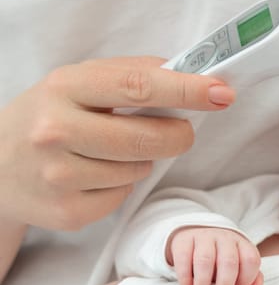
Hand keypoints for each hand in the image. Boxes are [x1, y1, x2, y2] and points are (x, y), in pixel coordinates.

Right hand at [0, 57, 234, 229]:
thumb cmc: (50, 115)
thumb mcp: (78, 82)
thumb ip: (130, 74)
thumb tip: (185, 74)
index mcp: (65, 87)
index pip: (138, 86)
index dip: (187, 89)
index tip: (221, 93)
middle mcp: (57, 130)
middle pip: (147, 138)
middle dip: (178, 135)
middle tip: (182, 131)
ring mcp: (59, 175)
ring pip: (138, 170)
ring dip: (141, 160)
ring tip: (111, 151)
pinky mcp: (66, 211)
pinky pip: (122, 197)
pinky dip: (121, 185)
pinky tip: (95, 175)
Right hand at [167, 227, 262, 284]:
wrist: (196, 236)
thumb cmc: (220, 256)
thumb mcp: (237, 264)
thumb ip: (250, 276)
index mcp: (241, 244)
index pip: (250, 259)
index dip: (247, 278)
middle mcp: (224, 238)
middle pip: (228, 261)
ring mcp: (204, 237)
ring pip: (204, 260)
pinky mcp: (184, 240)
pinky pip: (184, 258)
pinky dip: (185, 277)